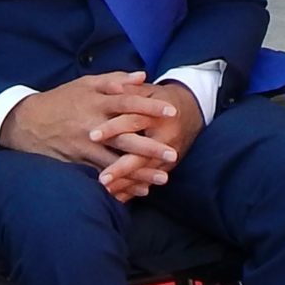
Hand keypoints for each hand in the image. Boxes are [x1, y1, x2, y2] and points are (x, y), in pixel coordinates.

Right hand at [0, 70, 181, 194]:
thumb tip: (143, 76)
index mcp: (96, 102)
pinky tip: (136, 192)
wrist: (25, 122)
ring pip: (115, 161)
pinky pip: (100, 175)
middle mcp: (92, 125)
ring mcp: (83, 146)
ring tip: (161, 179)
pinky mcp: (76, 163)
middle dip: (150, 147)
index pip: (128, 103)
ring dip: (139, 172)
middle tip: (173, 154)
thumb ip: (115, 80)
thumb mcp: (85, 84)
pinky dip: (119, 184)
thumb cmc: (60, 100)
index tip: (172, 113)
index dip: (150, 108)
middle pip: (125, 137)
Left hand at [96, 81, 204, 196]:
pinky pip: (150, 180)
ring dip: (126, 183)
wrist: (192, 110)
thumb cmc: (161, 99)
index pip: (133, 121)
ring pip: (146, 172)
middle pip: (141, 154)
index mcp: (157, 114)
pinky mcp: (169, 166)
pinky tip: (116, 198)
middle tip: (101, 178)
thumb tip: (111, 87)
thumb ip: (129, 90)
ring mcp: (169, 154)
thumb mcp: (148, 91)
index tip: (92, 136)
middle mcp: (166, 136)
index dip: (113, 128)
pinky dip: (133, 190)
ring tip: (105, 191)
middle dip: (121, 167)